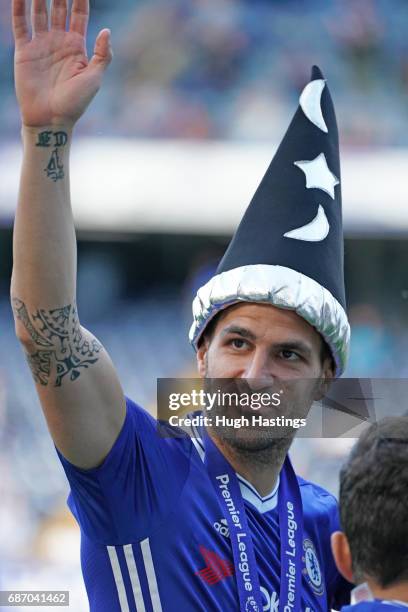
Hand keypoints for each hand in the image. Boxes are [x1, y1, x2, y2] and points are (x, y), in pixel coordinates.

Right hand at [12, 0, 112, 127]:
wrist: (51, 119)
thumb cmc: (75, 103)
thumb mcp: (94, 79)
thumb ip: (101, 55)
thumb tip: (106, 30)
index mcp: (77, 47)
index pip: (78, 14)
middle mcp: (58, 42)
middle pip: (58, 8)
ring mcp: (41, 45)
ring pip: (39, 11)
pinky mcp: (24, 51)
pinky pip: (20, 24)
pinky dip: (18, 8)